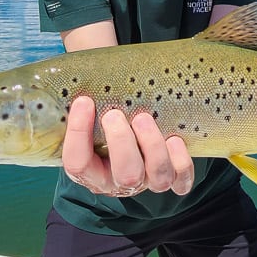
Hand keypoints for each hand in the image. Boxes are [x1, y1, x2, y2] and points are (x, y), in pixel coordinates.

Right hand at [62, 96, 194, 196]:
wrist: (130, 133)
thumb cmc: (106, 119)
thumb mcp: (90, 116)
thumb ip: (85, 105)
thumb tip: (75, 73)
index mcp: (91, 171)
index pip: (78, 163)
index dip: (78, 133)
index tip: (83, 101)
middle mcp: (119, 182)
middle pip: (125, 175)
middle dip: (121, 142)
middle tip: (115, 114)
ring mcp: (148, 182)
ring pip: (157, 178)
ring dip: (153, 147)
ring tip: (144, 118)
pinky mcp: (172, 180)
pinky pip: (181, 181)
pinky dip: (181, 162)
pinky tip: (175, 140)